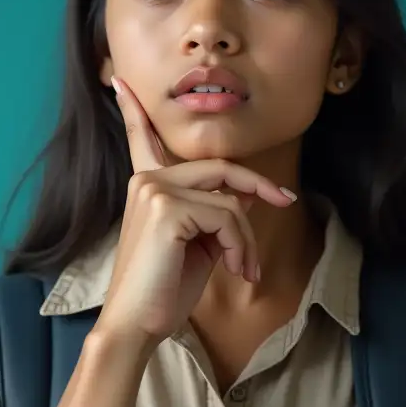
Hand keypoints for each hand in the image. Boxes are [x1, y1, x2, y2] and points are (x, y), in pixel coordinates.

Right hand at [96, 77, 295, 346]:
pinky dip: (243, 246)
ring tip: (247, 269)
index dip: (133, 110)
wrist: (136, 325)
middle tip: (285, 201)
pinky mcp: (167, 208)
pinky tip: (238, 271)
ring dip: (249, 239)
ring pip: (231, 199)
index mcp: (146, 186)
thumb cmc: (164, 291)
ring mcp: (155, 190)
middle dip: (257, 187)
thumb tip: (247, 195)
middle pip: (220, 168)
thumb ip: (213, 213)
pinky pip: (229, 217)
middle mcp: (146, 180)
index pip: (141, 138)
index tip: (119, 81)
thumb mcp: (198, 244)